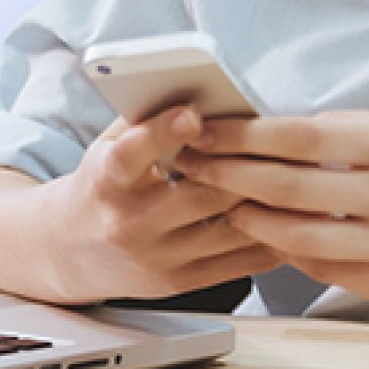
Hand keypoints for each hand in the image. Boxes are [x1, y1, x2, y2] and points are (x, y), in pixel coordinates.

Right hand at [38, 106, 282, 303]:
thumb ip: (145, 120)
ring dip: (270, 200)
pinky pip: (241, 261)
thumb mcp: (106, 147)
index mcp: (106, 181)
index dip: (162, 132)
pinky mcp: (181, 282)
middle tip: (286, 143)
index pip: (131, 154)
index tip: (191, 114)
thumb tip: (199, 86)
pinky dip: (272, 236)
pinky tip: (290, 214)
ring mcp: (158, 258)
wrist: (67, 250)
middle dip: (245, 166)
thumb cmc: (98, 187)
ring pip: (231, 227)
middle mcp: (130, 223)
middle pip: (202, 193)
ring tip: (301, 176)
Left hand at [176, 109, 368, 318]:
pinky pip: (325, 269)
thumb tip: (273, 133)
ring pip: (297, 234)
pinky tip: (270, 237)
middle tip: (192, 164)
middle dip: (228, 173)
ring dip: (250, 218)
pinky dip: (291, 252)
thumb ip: (353, 136)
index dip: (242, 135)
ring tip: (223, 203)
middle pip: (286, 184)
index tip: (205, 129)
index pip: (299, 134)